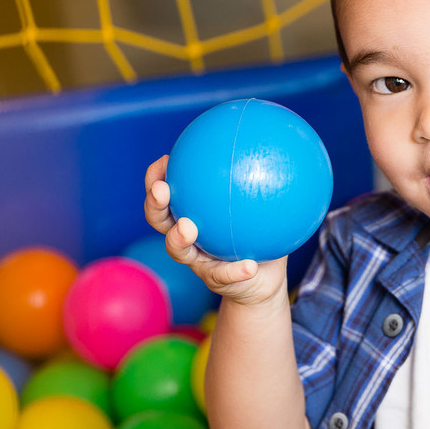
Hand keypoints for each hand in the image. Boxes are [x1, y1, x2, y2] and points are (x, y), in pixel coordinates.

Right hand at [144, 155, 287, 306]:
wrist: (264, 276)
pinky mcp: (216, 280)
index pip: (165, 193)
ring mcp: (198, 260)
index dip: (156, 177)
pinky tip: (249, 266)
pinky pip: (225, 275)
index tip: (164, 160)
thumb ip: (262, 180)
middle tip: (161, 190)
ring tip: (188, 228)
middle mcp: (186, 236)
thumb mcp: (262, 204)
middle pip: (159, 220)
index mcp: (190, 213)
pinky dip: (236, 271)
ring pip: (178, 250)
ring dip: (179, 238)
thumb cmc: (259, 231)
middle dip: (154, 204)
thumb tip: (275, 148)